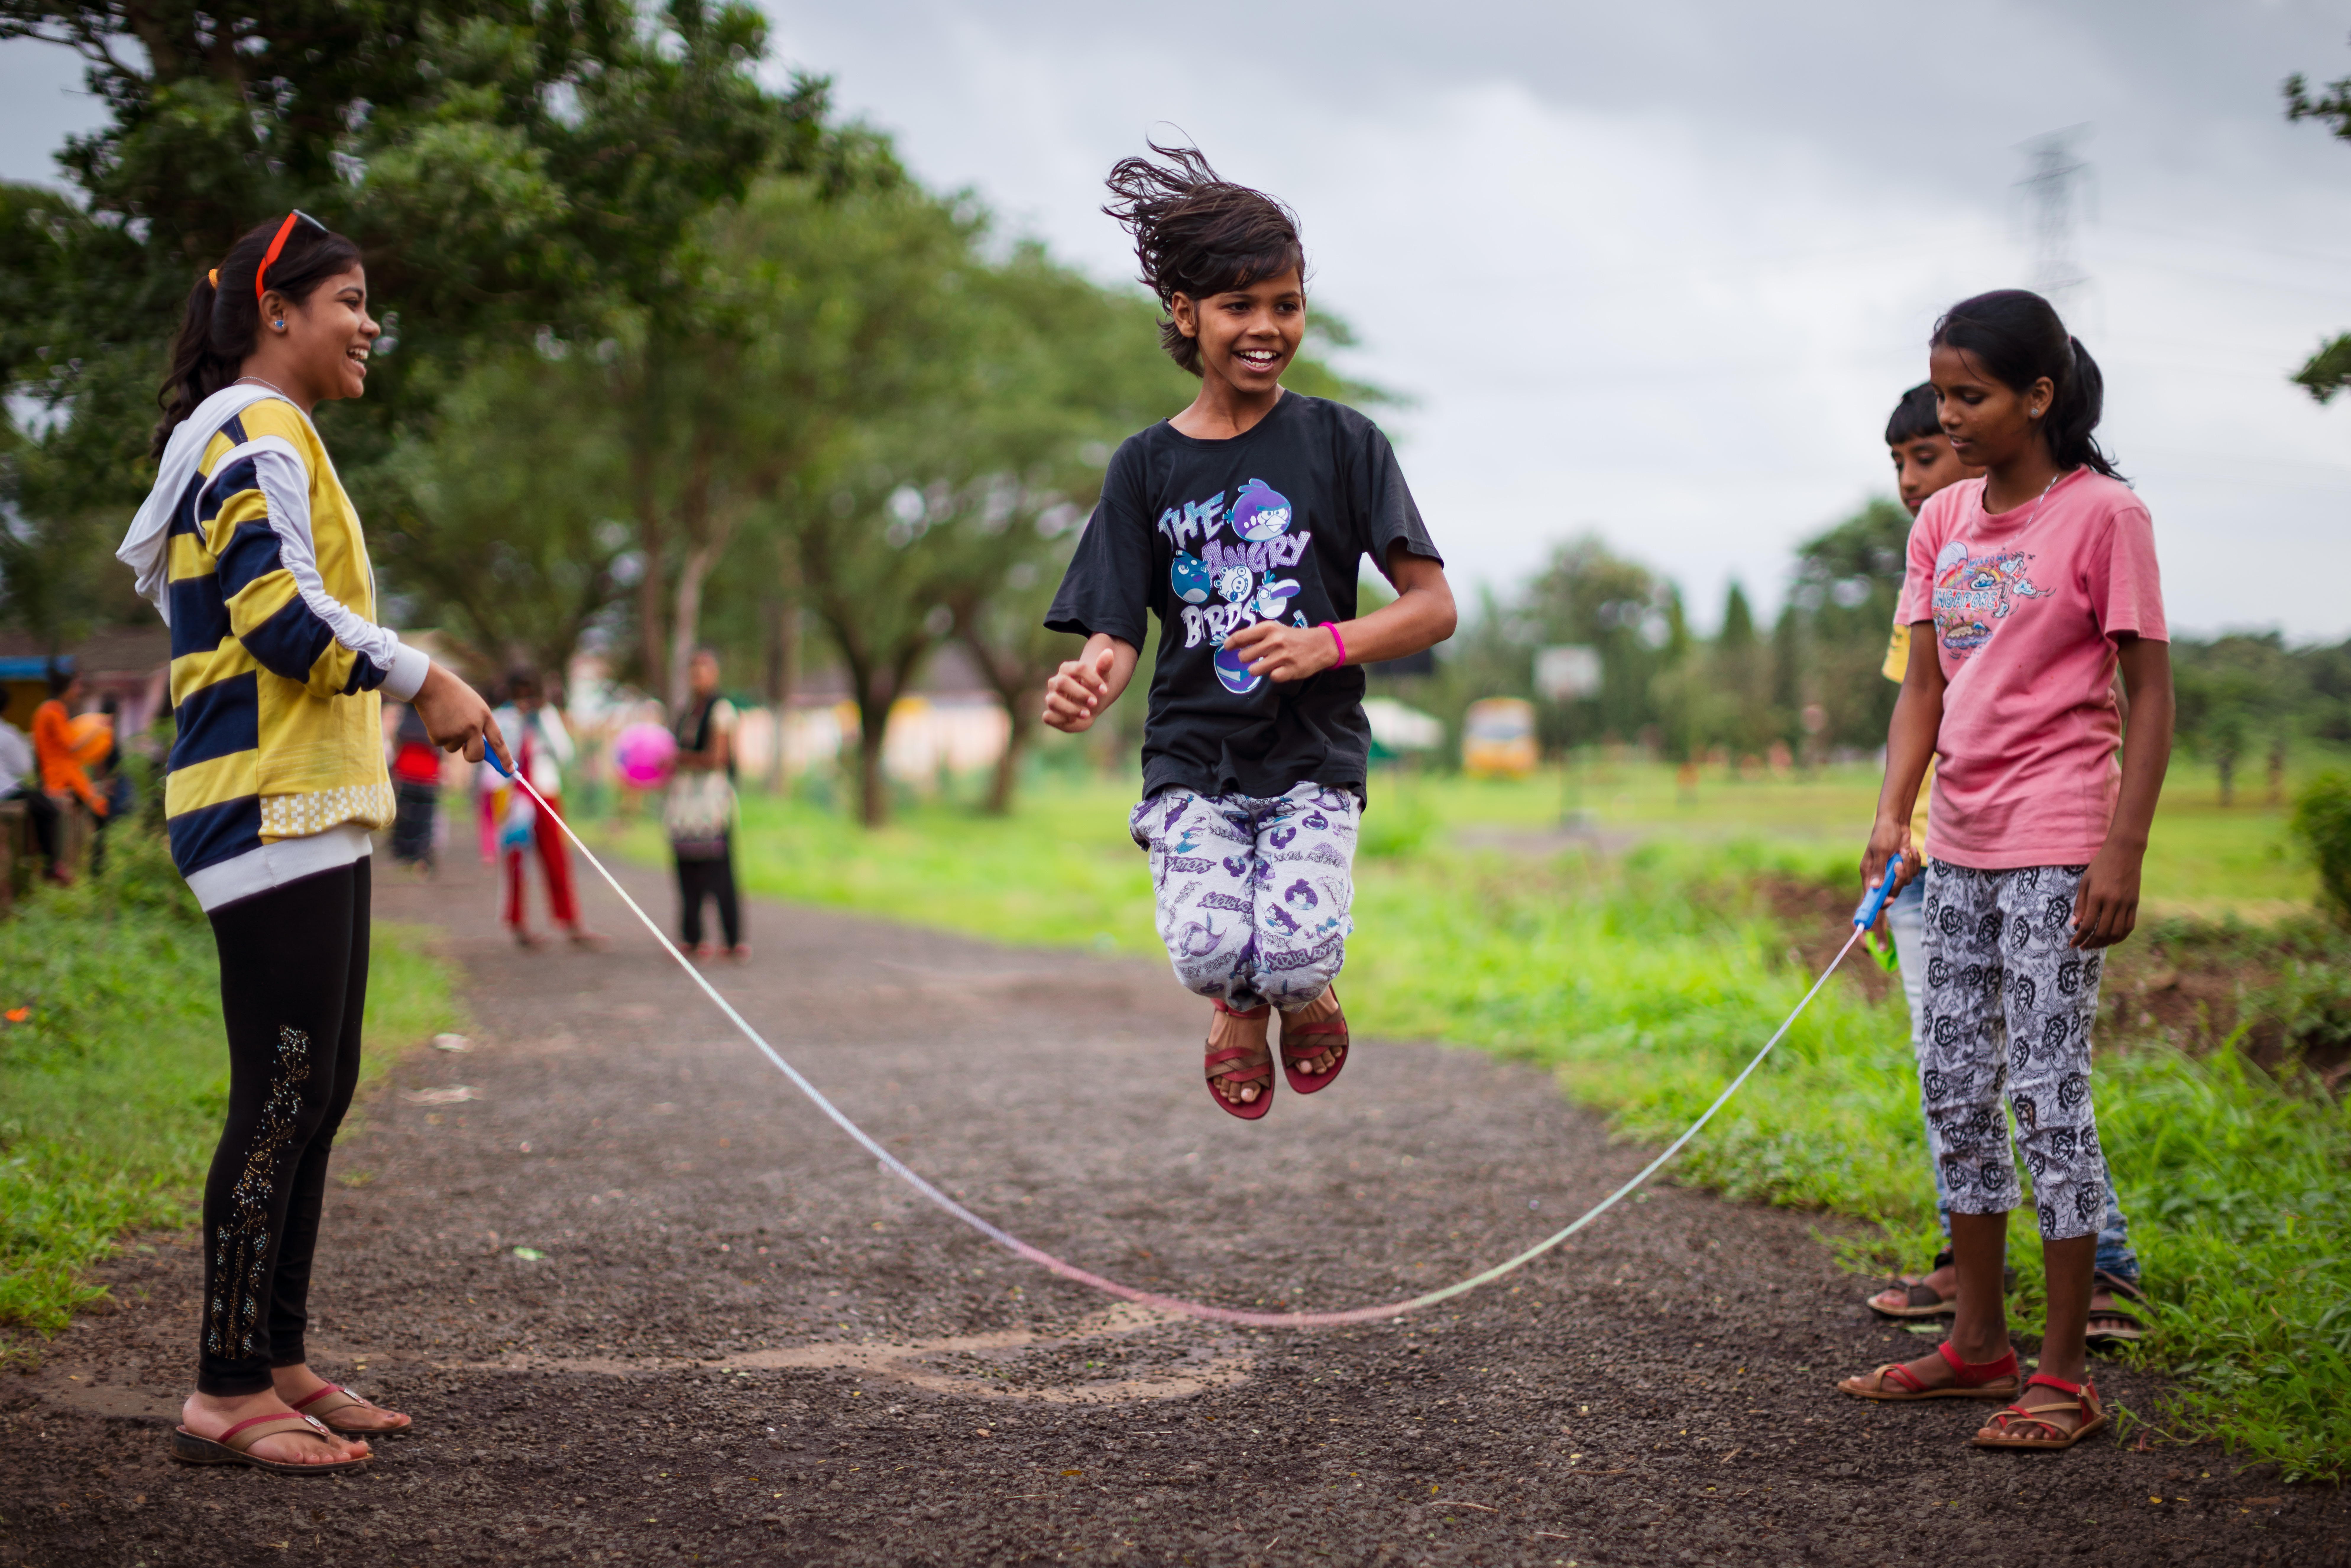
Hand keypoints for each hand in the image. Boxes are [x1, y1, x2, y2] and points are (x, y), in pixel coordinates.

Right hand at [412, 663, 509, 770]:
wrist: (430, 684)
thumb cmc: (452, 693)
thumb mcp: (473, 705)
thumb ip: (479, 724)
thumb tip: (479, 749)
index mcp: (484, 716)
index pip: (498, 742)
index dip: (505, 758)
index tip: (511, 770)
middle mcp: (474, 726)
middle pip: (477, 755)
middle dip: (471, 756)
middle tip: (466, 749)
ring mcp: (457, 732)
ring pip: (455, 748)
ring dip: (450, 738)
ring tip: (445, 718)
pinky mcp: (440, 736)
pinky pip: (441, 743)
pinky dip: (437, 734)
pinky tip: (435, 719)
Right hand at [1043, 645, 1116, 733]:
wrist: (1091, 709)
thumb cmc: (1095, 691)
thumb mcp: (1102, 680)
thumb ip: (1104, 667)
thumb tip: (1109, 652)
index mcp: (1068, 669)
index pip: (1078, 668)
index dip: (1092, 678)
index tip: (1105, 690)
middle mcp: (1056, 682)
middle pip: (1062, 682)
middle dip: (1080, 693)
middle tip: (1095, 702)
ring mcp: (1051, 697)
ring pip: (1053, 700)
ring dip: (1071, 709)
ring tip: (1087, 713)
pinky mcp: (1050, 714)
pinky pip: (1048, 716)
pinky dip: (1060, 719)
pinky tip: (1072, 720)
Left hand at [1224, 619, 1340, 682]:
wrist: (1321, 644)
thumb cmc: (1294, 637)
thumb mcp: (1276, 630)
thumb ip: (1257, 635)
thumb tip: (1233, 642)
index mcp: (1269, 628)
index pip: (1240, 637)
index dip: (1230, 644)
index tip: (1227, 648)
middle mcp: (1274, 641)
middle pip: (1244, 656)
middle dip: (1247, 659)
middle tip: (1257, 657)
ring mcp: (1282, 656)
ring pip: (1254, 670)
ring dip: (1258, 669)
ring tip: (1268, 664)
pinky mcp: (1290, 670)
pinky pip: (1271, 678)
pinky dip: (1274, 675)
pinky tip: (1281, 668)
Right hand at [1860, 819, 1917, 910]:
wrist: (1895, 822)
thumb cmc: (1883, 834)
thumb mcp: (1880, 850)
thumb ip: (1879, 869)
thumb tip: (1876, 887)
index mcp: (1869, 873)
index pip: (1872, 895)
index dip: (1880, 901)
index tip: (1891, 899)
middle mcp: (1880, 875)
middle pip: (1892, 891)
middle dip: (1899, 879)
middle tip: (1899, 865)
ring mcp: (1893, 871)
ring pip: (1905, 882)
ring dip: (1908, 866)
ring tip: (1903, 851)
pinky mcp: (1904, 866)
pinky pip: (1914, 873)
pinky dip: (1915, 861)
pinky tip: (1910, 849)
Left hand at [2069, 839, 2142, 948]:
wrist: (2124, 852)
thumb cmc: (2100, 866)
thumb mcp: (2085, 882)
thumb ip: (2080, 904)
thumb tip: (2074, 925)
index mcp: (2097, 896)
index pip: (2087, 925)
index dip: (2079, 938)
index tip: (2073, 944)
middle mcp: (2112, 902)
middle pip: (2102, 932)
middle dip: (2091, 943)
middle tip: (2083, 947)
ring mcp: (2126, 903)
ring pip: (2117, 932)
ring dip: (2105, 942)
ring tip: (2096, 945)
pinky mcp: (2135, 903)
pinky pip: (2129, 925)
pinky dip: (2121, 936)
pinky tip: (2112, 940)